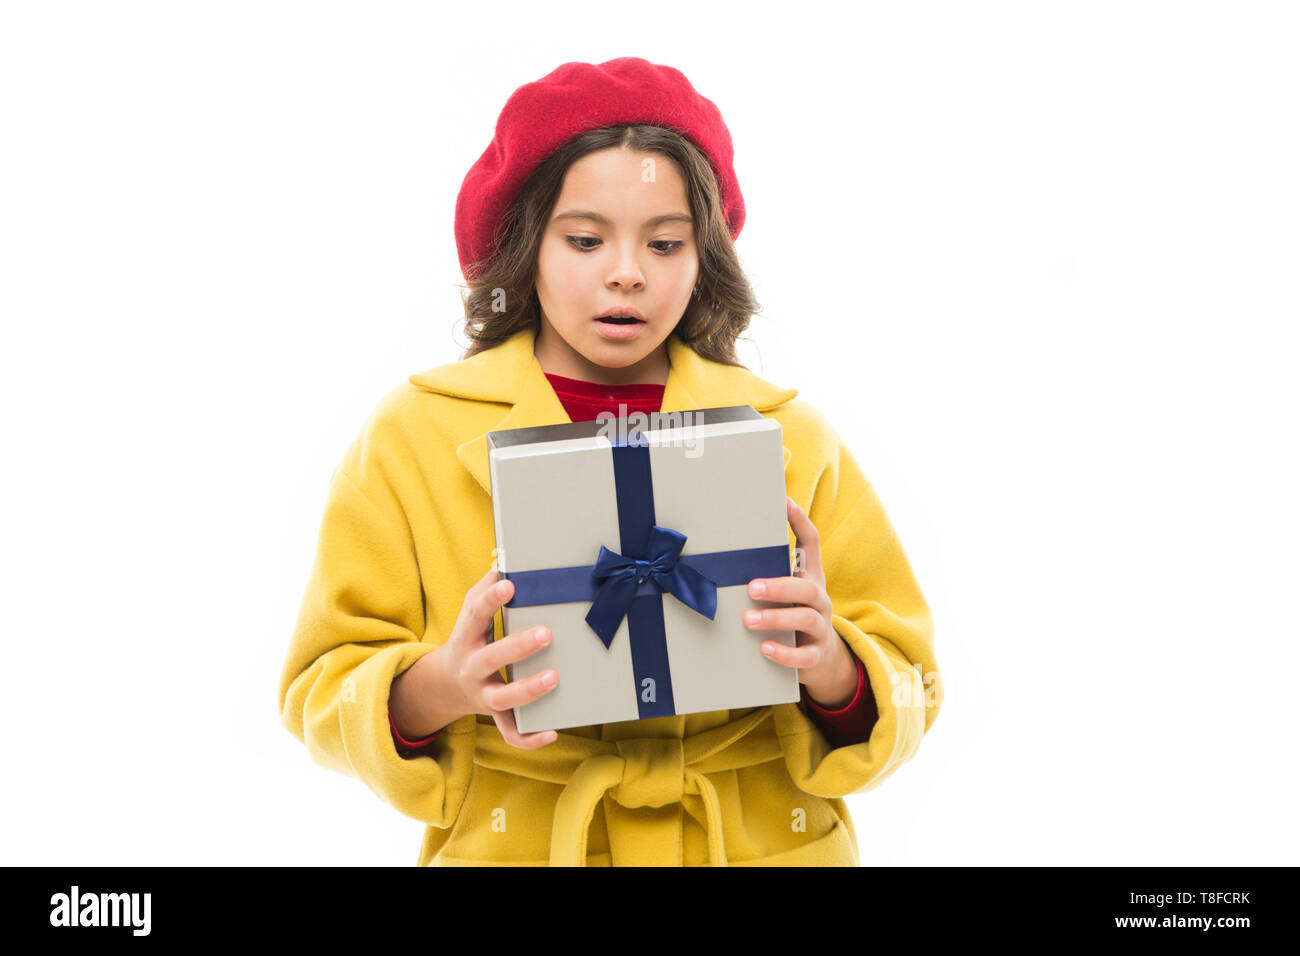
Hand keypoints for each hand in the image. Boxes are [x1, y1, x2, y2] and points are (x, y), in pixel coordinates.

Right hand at [390, 563, 559, 748]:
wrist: (445, 685)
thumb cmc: (470, 640)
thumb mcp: (470, 616)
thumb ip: (484, 589)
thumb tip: (504, 562)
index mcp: (466, 637)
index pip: (475, 614)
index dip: (490, 599)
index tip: (510, 584)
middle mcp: (472, 667)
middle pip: (491, 659)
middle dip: (518, 647)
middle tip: (547, 633)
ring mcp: (482, 695)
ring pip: (502, 699)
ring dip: (528, 690)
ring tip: (554, 677)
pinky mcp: (496, 717)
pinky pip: (510, 733)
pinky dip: (530, 737)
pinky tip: (553, 731)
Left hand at [743, 496, 857, 708]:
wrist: (823, 659)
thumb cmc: (794, 616)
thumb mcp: (787, 594)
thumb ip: (766, 574)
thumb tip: (722, 556)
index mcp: (810, 577)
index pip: (812, 542)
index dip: (800, 521)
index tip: (784, 501)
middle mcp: (819, 599)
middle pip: (807, 587)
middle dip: (779, 585)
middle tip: (751, 587)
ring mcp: (821, 627)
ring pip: (805, 618)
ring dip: (776, 617)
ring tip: (748, 621)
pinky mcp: (817, 654)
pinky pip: (803, 654)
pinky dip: (784, 652)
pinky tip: (764, 648)